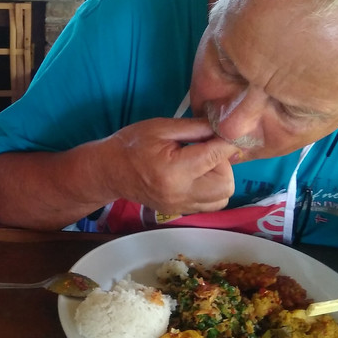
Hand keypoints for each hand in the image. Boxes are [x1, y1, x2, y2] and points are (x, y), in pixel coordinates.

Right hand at [102, 118, 238, 215]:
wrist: (109, 170)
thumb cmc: (132, 144)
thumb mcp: (161, 127)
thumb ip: (195, 127)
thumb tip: (223, 126)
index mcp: (175, 170)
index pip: (217, 156)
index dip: (227, 142)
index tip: (226, 132)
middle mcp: (181, 193)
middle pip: (226, 184)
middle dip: (224, 164)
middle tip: (207, 150)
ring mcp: (181, 206)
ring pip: (222, 197)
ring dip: (220, 178)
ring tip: (202, 164)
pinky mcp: (180, 211)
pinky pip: (210, 204)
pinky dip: (212, 189)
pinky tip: (197, 175)